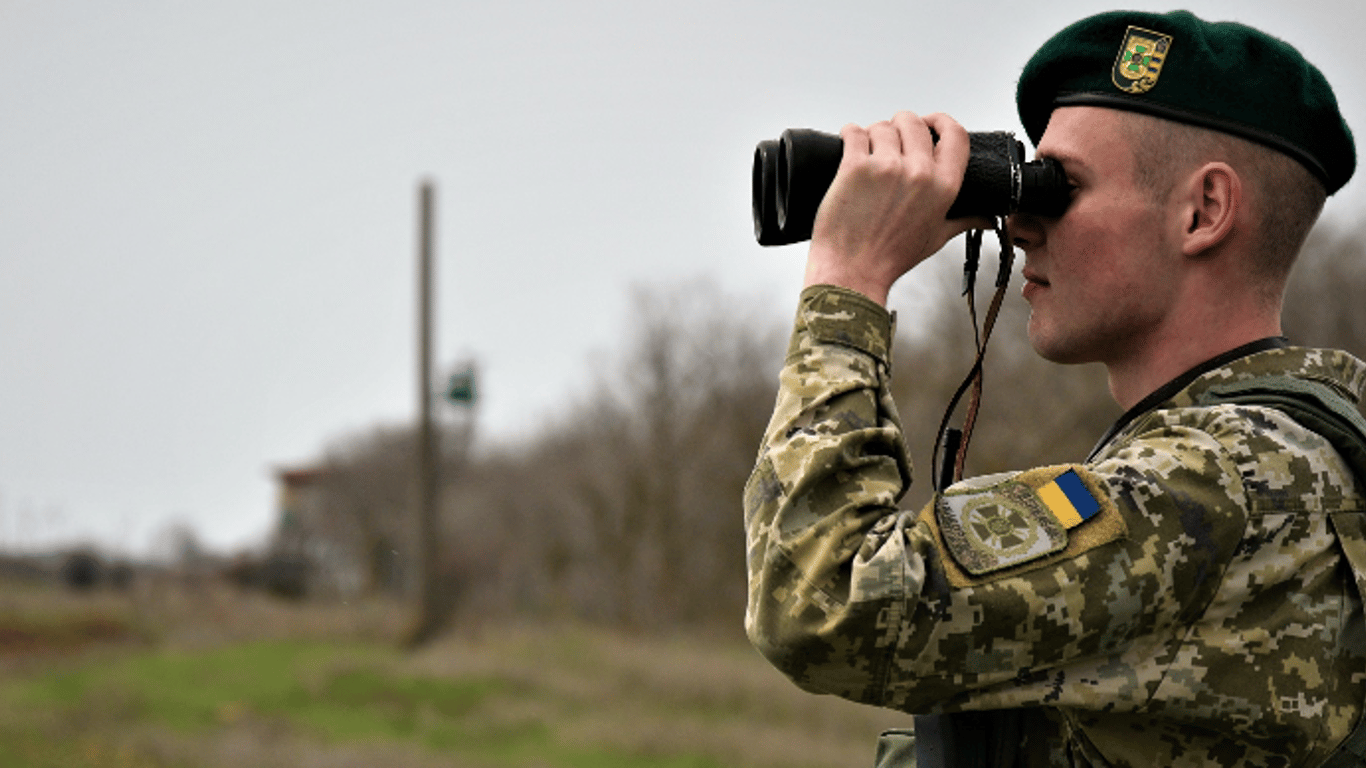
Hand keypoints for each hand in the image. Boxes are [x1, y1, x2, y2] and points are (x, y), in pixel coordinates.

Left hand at [803, 112, 989, 304]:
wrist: (853, 271)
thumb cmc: (891, 257)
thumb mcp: (936, 237)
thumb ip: (963, 221)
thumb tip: (987, 218)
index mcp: (943, 186)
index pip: (955, 134)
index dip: (941, 121)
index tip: (929, 123)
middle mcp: (919, 173)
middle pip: (914, 122)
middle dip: (901, 126)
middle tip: (891, 140)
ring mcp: (886, 167)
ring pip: (882, 126)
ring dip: (874, 134)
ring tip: (868, 152)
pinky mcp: (854, 167)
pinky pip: (854, 132)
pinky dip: (850, 134)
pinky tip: (850, 144)